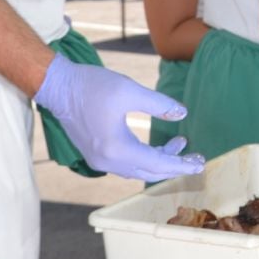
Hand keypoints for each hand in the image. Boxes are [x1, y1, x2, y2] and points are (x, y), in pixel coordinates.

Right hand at [33, 56, 206, 180]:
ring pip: (137, 169)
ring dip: (159, 161)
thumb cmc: (92, 86)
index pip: (158, 164)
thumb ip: (158, 104)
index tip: (201, 163)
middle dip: (174, 166)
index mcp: (117, 149)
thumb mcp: (129, 90)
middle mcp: (107, 161)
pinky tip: (153, 146)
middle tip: (195, 158)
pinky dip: (143, 159)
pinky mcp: (94, 155)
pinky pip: (125, 165)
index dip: (181, 164)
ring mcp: (98, 161)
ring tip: (179, 143)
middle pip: (149, 172)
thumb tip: (182, 113)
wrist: (57, 87)